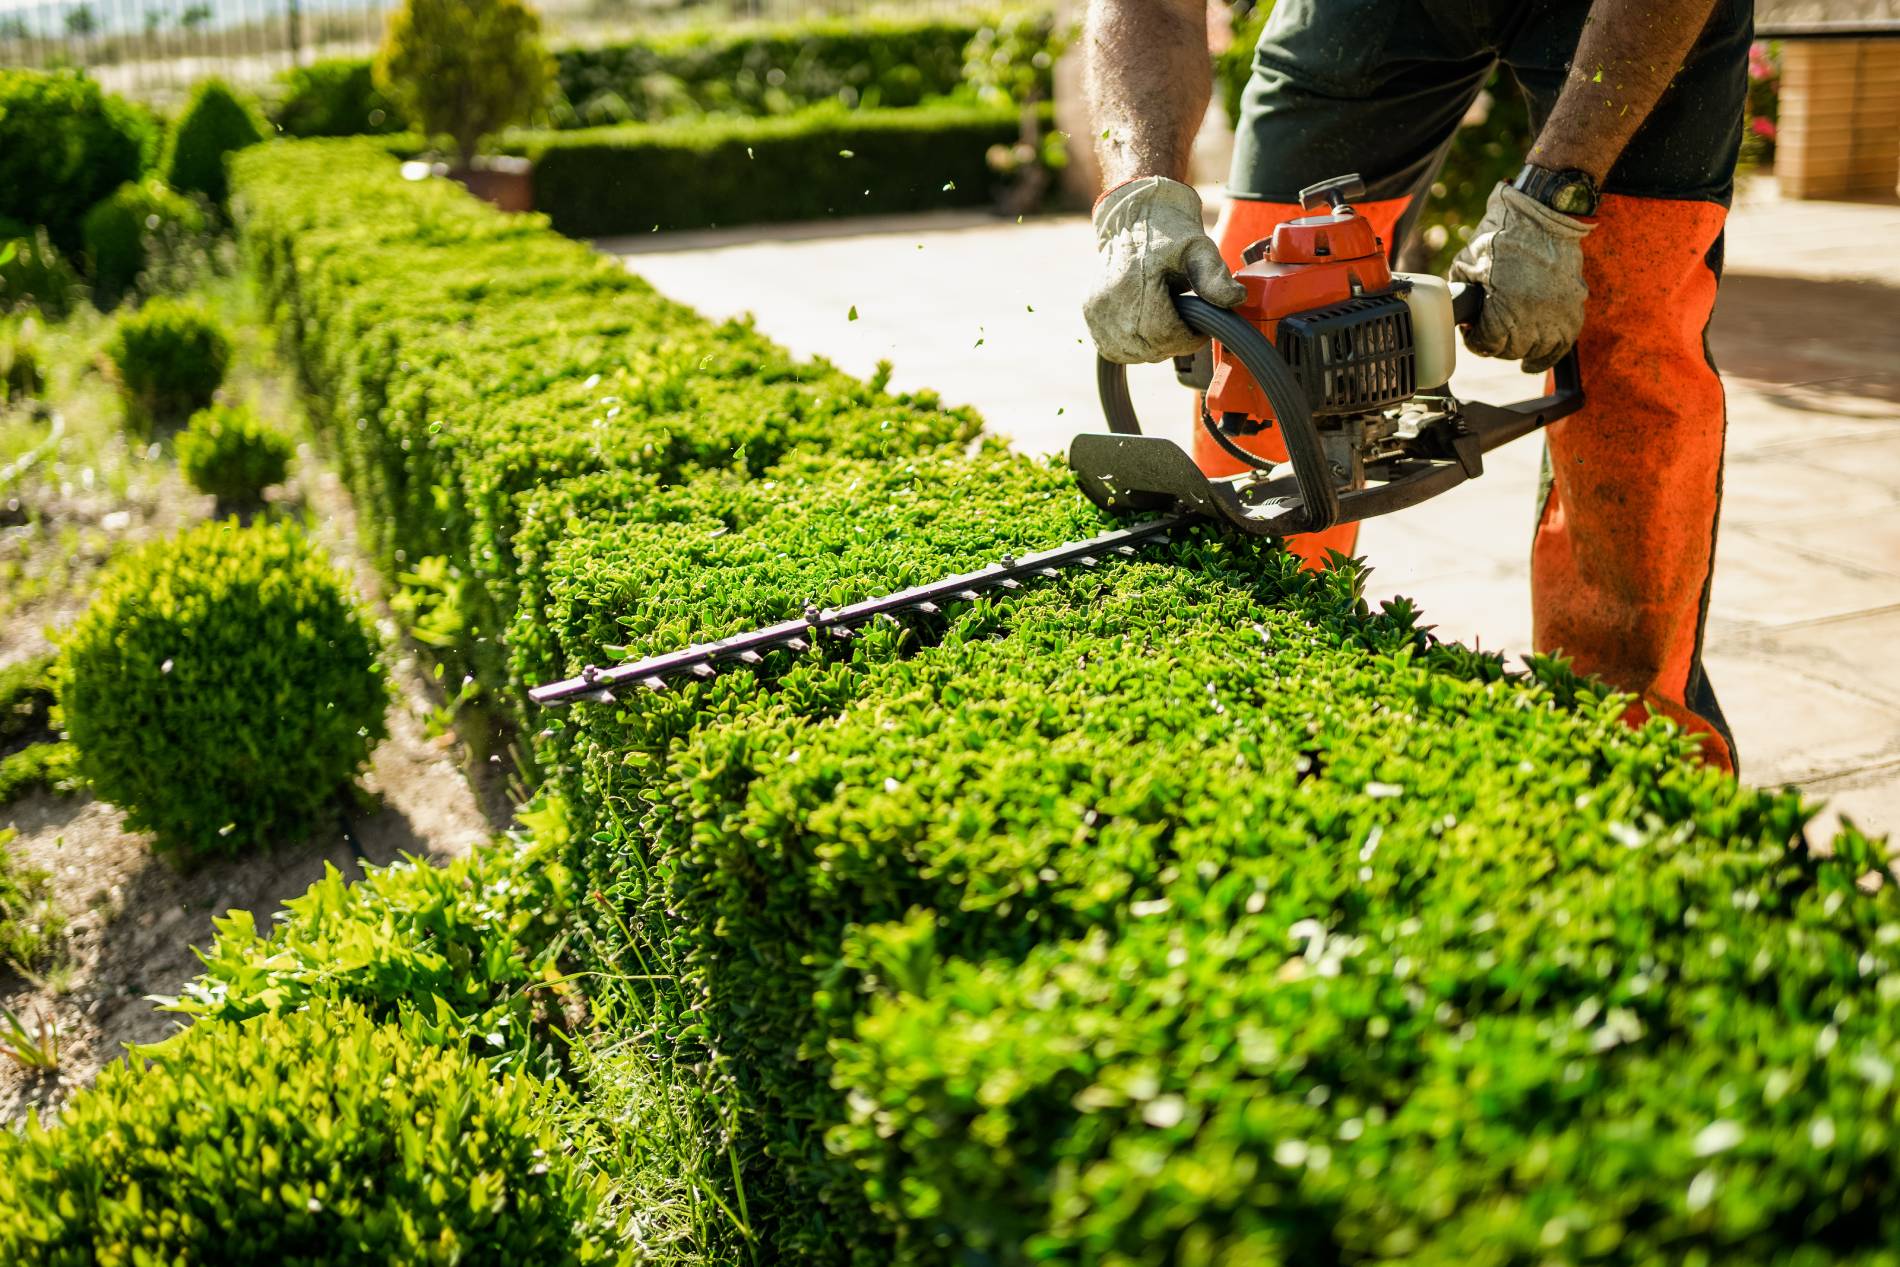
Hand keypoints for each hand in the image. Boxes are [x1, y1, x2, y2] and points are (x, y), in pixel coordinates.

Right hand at [1084, 177, 1246, 364]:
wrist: (1134, 215)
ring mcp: (1095, 310)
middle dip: (1173, 342)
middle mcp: (1108, 301)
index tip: (1200, 327)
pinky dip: (1134, 346)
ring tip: (1166, 320)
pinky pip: (1113, 348)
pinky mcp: (1089, 314)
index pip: (1163, 335)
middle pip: (1147, 348)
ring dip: (1154, 347)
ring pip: (1131, 353)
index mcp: (1133, 284)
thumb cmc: (1169, 232)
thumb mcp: (1198, 248)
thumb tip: (1236, 299)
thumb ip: (1215, 276)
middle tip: (1186, 323)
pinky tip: (1146, 328)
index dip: (1188, 338)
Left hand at [1448, 183, 1592, 373]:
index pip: (1487, 345)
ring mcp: (1558, 314)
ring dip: (1518, 349)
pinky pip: (1562, 345)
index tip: (1471, 332)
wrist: (1544, 214)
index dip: (1474, 341)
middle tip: (1488, 332)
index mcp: (1506, 309)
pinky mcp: (1574, 308)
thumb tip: (1459, 314)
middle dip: (1495, 344)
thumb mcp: (1468, 264)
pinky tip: (1531, 364)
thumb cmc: (1502, 235)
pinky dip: (1546, 357)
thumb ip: (1460, 292)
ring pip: (1535, 350)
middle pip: (1510, 350)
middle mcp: (1534, 318)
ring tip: (1508, 339)